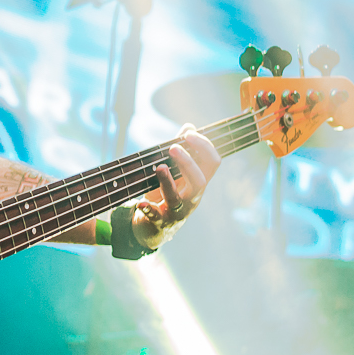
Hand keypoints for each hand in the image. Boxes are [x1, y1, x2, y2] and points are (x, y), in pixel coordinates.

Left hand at [137, 127, 219, 245]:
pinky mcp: (159, 222)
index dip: (204, 147)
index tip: (188, 134)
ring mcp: (177, 211)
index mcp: (198, 182)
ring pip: (177, 198)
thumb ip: (183, 150)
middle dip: (188, 163)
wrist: (155, 228)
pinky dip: (148, 209)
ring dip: (167, 182)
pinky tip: (141, 202)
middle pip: (200, 181)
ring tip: (158, 167)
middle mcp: (192, 197)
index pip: (212, 163)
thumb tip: (189, 126)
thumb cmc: (167, 194)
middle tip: (172, 148)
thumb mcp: (176, 173)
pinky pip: (155, 217)